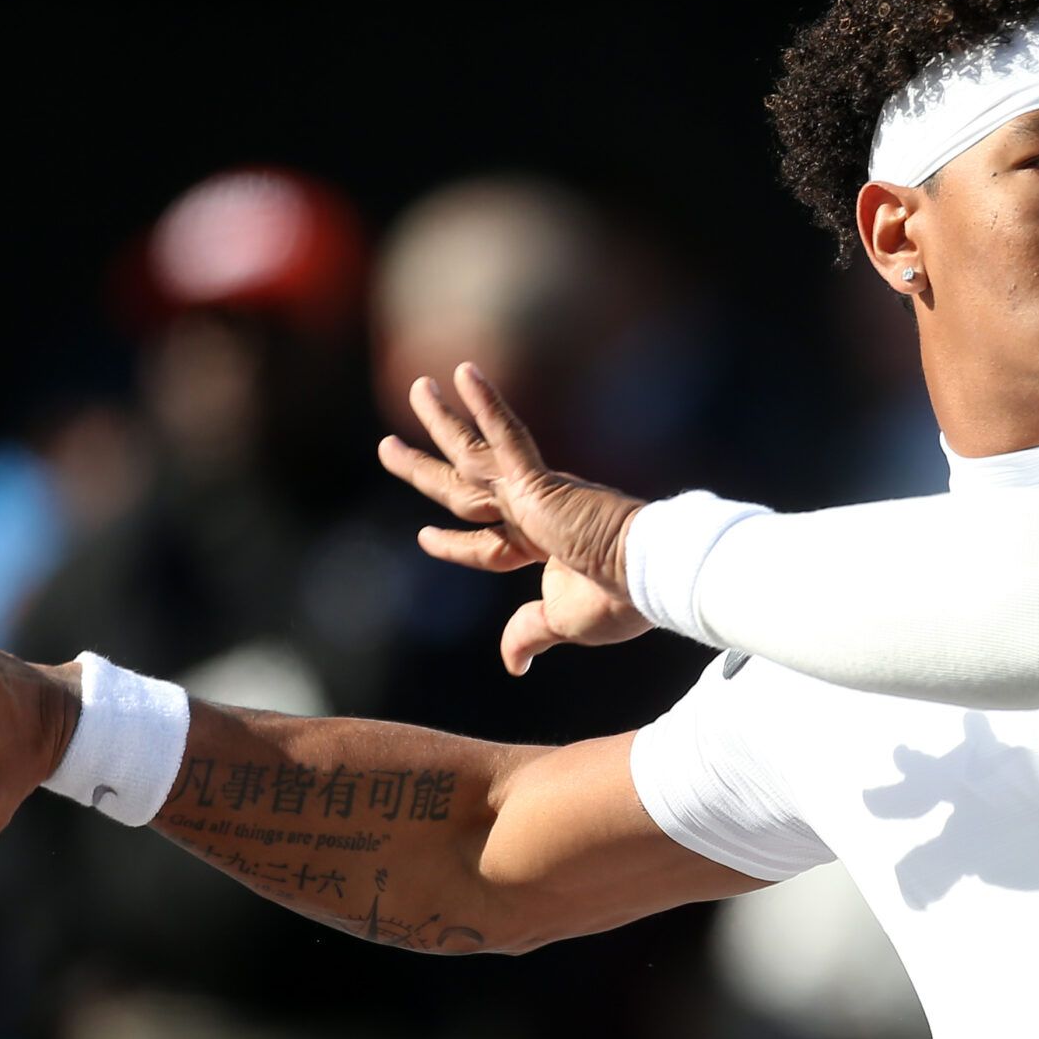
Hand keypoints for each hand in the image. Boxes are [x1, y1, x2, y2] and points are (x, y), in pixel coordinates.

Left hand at [377, 361, 650, 674]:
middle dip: (424, 469)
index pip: (485, 540)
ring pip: (472, 455)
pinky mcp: (541, 482)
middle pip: (464, 487)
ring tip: (416, 389)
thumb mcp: (562, 623)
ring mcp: (535, 493)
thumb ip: (530, 633)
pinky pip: (508, 437)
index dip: (453, 542)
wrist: (651, 576)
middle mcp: (533, 510)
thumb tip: (513, 665)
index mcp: (541, 542)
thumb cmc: (617, 600)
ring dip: (441, 423)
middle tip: (387, 447)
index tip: (423, 536)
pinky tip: (464, 373)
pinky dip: (487, 406)